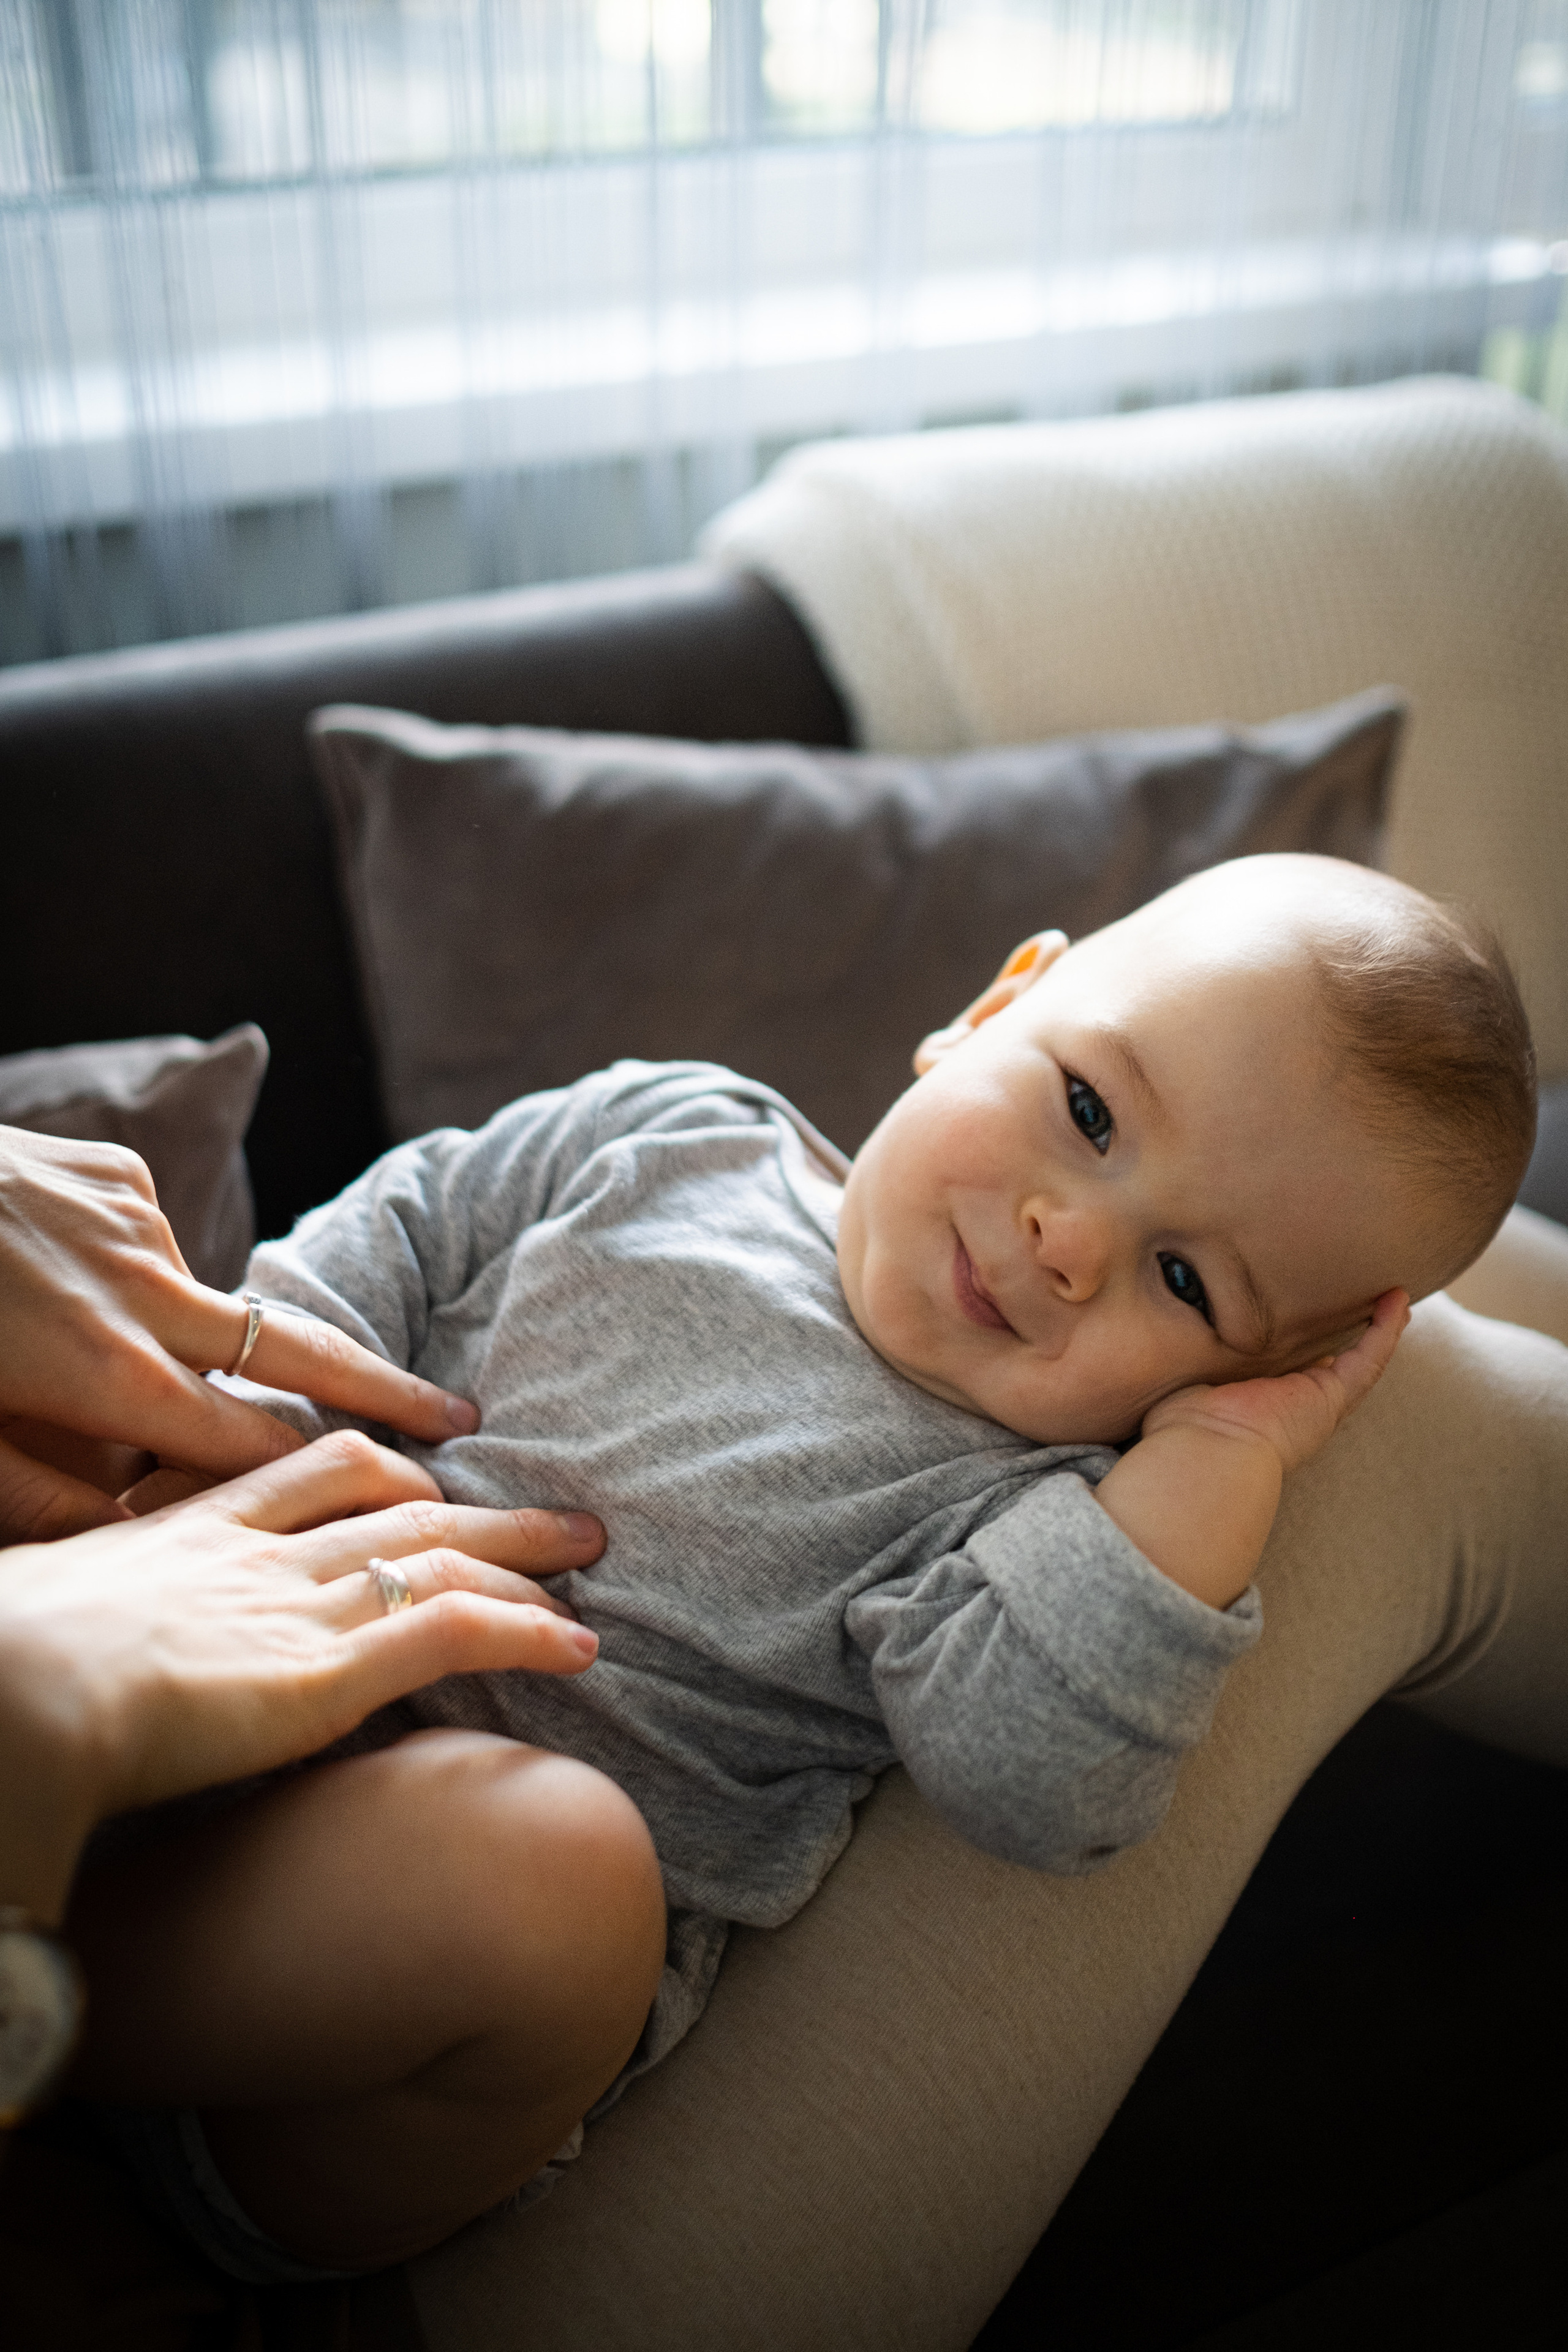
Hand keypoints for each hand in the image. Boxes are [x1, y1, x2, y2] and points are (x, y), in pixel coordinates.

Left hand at [0, 1128, 484, 1542]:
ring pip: (199, 1297)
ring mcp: (135, 1220)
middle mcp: (145, 1291)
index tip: (412, 1500)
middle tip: (461, 1414)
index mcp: (109, 1374)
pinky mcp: (112, 1170)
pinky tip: (62, 1279)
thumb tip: (143, 1542)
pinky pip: (147, 1236)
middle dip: (383, 1388)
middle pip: (295, 1351)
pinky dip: (129, 1270)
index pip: (255, 1442)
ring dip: (189, 1333)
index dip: (338, 1478)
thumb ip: (53, 1502)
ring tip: (113, 1349)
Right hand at [0, 1432, 606, 1920]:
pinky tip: (579, 1645)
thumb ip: (97, 1632)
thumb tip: (82, 1669)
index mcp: (188, 1537)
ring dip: (523, 1557)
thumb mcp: (46, 1620)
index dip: (376, 1468)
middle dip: (478, 1507)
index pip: (304, 1476)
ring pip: (441, 1556)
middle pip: (394, 1506)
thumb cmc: (5, 1668)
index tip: (421, 1472)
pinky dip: (527, 1632)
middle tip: (552, 1512)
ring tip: (587, 1558)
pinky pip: (455, 1634)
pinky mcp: (332, 1673)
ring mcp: (301, 1608)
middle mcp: (260, 1557)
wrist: (12, 1693)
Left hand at [1095, 1292, 1408, 1606]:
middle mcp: (1290, 1404)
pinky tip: (1398, 1299)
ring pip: (1354, 1360)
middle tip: (1358, 1297)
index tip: (1300, 1311)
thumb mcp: (1175, 1381)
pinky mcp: (1331, 1398)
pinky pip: (1367, 1360)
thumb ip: (1170, 1360)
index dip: (1296, 1341)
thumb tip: (1134, 1338)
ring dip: (1373, 1327)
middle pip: (1322, 1362)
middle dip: (1340, 1331)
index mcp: (1254, 1402)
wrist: (1203, 1453)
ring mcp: (1315, 1402)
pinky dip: (1385, 1330)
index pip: (1280, 1368)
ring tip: (1390, 1293)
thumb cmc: (1177, 1429)